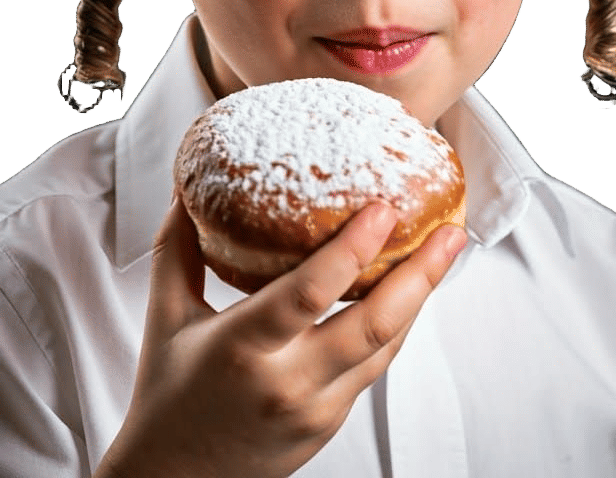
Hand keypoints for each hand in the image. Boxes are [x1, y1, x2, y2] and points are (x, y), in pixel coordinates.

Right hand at [95, 192, 466, 477]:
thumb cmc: (166, 397)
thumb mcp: (164, 318)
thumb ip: (177, 250)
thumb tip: (183, 190)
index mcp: (242, 349)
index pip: (309, 294)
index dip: (352, 249)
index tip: (383, 208)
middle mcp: (287, 384)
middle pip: (373, 327)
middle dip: (420, 276)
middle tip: (451, 233)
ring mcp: (316, 410)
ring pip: (386, 349)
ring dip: (420, 298)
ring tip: (444, 251)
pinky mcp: (330, 425)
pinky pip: (374, 368)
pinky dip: (395, 326)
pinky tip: (409, 292)